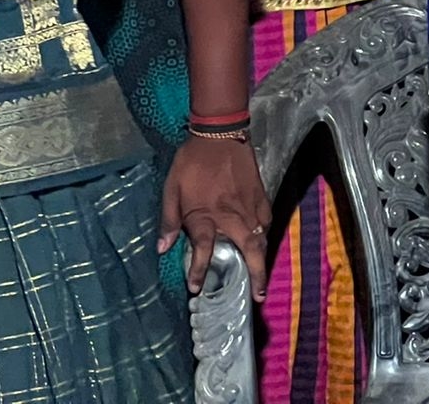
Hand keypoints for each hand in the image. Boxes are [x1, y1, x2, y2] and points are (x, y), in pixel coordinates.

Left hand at [162, 135, 271, 296]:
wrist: (219, 133)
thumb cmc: (192, 162)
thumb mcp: (171, 189)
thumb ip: (168, 220)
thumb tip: (162, 249)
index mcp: (206, 216)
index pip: (205, 252)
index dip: (200, 272)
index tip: (196, 289)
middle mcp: (231, 216)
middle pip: (249, 250)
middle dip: (255, 275)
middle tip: (257, 294)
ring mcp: (250, 206)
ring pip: (262, 237)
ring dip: (262, 257)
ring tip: (261, 273)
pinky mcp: (261, 194)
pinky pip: (266, 220)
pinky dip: (265, 234)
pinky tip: (262, 238)